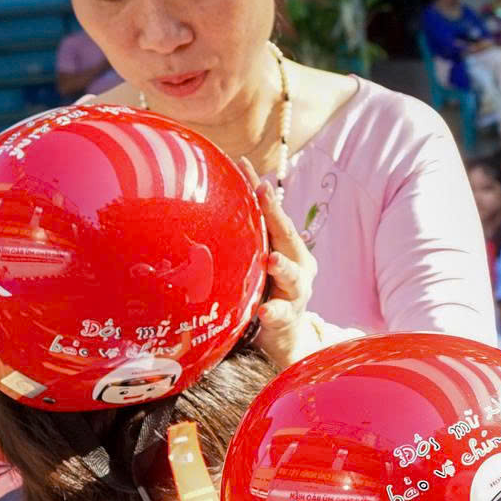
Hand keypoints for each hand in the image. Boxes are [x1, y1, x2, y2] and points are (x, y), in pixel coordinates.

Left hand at [251, 172, 323, 370]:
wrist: (284, 337)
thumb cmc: (264, 291)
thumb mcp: (255, 261)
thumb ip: (242, 240)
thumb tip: (201, 208)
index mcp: (288, 248)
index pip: (273, 214)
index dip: (260, 191)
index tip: (243, 164)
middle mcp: (298, 265)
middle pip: (288, 236)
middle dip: (276, 214)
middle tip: (263, 191)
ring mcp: (296, 291)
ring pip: (292, 275)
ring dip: (283, 267)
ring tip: (272, 261)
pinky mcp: (288, 317)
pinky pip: (280, 313)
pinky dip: (272, 310)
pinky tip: (263, 309)